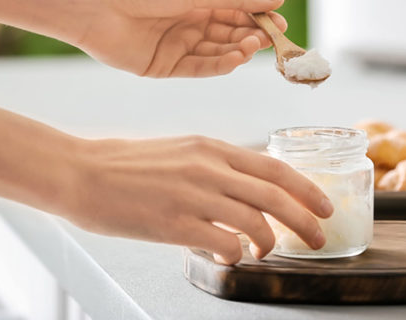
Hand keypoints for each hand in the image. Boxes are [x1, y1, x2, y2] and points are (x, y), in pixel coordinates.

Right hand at [66, 135, 332, 263]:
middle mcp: (209, 168)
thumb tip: (249, 190)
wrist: (81, 172)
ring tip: (267, 252)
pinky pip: (222, 242)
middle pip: (275, 195)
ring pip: (254, 221)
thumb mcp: (183, 152)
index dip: (306, 188)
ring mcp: (192, 195)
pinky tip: (230, 257)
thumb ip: (217, 167)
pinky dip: (235, 254)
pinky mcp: (173, 223)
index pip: (275, 167)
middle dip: (304, 219)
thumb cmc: (129, 166)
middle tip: (318, 236)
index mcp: (213, 149)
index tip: (325, 204)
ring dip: (269, 242)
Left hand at [79, 0, 286, 76]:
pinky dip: (219, 65)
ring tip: (253, 45)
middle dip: (252, 36)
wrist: (95, 6)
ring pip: (217, 52)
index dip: (258, 17)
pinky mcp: (164, 67)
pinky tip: (235, 58)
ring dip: (238, 50)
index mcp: (194, 1)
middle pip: (229, 34)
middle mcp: (187, 24)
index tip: (280, 22)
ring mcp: (177, 46)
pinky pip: (199, 68)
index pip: (235, 12)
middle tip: (272, 38)